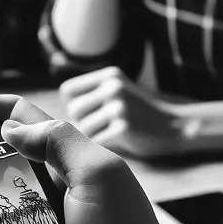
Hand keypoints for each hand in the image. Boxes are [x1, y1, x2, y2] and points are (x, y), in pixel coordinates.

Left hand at [59, 66, 186, 158]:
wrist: (177, 128)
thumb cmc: (139, 116)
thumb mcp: (116, 93)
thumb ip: (89, 96)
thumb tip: (45, 115)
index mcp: (109, 75)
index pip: (68, 91)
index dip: (75, 107)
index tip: (92, 115)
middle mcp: (113, 87)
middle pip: (73, 111)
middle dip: (83, 124)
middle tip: (106, 129)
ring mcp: (119, 106)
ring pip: (82, 128)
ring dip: (93, 138)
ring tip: (114, 136)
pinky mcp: (124, 128)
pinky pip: (95, 143)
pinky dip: (102, 149)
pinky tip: (119, 145)